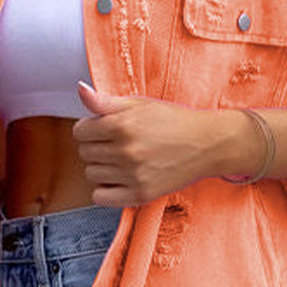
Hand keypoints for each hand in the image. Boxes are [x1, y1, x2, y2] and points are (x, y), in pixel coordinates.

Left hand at [72, 82, 227, 205]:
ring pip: (91, 174)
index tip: (105, 129)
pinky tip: (119, 178)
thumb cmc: (173, 121)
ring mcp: (133, 175)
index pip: (80, 131)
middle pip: (85, 153)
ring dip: (102, 166)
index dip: (90, 128)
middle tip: (118, 142)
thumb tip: (80, 89)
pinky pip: (101, 197)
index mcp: (122, 125)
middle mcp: (125, 151)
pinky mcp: (140, 194)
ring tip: (122, 159)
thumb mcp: (139, 104)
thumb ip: (105, 101)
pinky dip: (105, 190)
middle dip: (96, 145)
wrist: (206, 144)